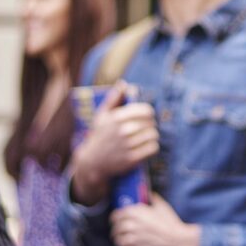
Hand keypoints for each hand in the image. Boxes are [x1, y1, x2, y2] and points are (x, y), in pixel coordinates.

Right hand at [71, 82, 158, 205]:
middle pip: (150, 123)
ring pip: (153, 135)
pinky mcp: (131, 159)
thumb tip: (124, 83)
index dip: (148, 112)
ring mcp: (127, 146)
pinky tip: (147, 146)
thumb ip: (114, 98)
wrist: (92, 162)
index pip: (145, 110)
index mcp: (116, 118)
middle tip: (147, 127)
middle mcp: (122, 131)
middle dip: (150, 124)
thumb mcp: (102, 115)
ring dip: (152, 135)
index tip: (146, 115)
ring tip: (148, 136)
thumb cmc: (99, 135)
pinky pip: (153, 148)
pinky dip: (153, 146)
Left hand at [110, 193, 200, 245]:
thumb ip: (152, 198)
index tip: (118, 221)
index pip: (115, 216)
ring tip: (130, 242)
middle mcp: (129, 226)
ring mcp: (130, 241)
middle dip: (119, 231)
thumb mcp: (162, 207)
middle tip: (124, 233)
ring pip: (119, 242)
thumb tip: (148, 193)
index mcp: (133, 213)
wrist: (179, 243)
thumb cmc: (172, 224)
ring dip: (122, 241)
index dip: (116, 219)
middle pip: (115, 229)